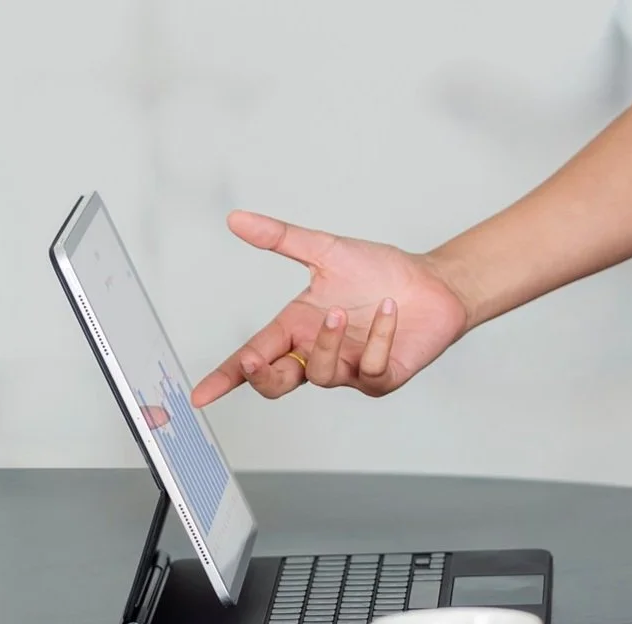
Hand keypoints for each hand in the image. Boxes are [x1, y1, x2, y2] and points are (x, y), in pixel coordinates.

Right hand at [190, 210, 469, 405]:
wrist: (431, 282)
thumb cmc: (379, 272)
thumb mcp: (325, 251)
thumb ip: (280, 238)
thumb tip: (237, 220)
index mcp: (297, 328)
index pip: (253, 357)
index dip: (226, 377)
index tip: (200, 395)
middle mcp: (318, 353)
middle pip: (276, 384)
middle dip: (262, 376)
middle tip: (257, 359)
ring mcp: (349, 370)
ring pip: (321, 375)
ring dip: (327, 343)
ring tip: (341, 312)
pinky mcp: (382, 377)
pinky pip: (370, 369)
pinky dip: (378, 338)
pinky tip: (390, 310)